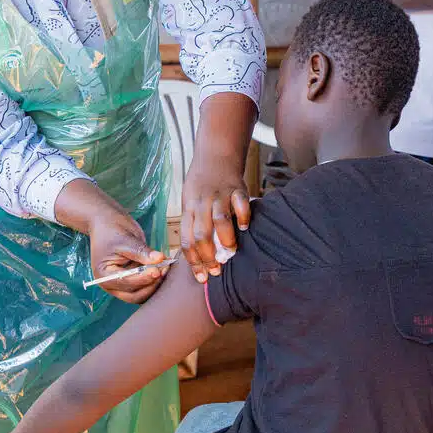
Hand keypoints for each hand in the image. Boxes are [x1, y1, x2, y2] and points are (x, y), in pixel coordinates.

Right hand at [88, 209, 168, 303]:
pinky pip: (144, 286)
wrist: (107, 223)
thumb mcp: (126, 239)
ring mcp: (121, 285)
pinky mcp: (131, 281)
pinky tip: (163, 267)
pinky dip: (154, 280)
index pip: (125, 282)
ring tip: (165, 267)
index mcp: (104, 275)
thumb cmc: (112, 229)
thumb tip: (160, 259)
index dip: (143, 278)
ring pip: (141, 294)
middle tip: (164, 269)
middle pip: (134, 295)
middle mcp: (111, 284)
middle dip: (150, 284)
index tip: (157, 270)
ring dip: (154, 284)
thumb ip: (142, 251)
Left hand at [181, 155, 250, 282]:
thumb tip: (196, 256)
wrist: (214, 155)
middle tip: (217, 270)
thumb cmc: (201, 185)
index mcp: (189, 209)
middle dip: (209, 257)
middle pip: (202, 234)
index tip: (202, 277)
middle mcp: (202, 203)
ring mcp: (220, 195)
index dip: (194, 261)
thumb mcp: (189, 202)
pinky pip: (241, 204)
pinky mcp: (237, 188)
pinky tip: (244, 227)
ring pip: (220, 221)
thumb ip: (193, 226)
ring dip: (226, 240)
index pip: (187, 240)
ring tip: (231, 252)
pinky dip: (243, 216)